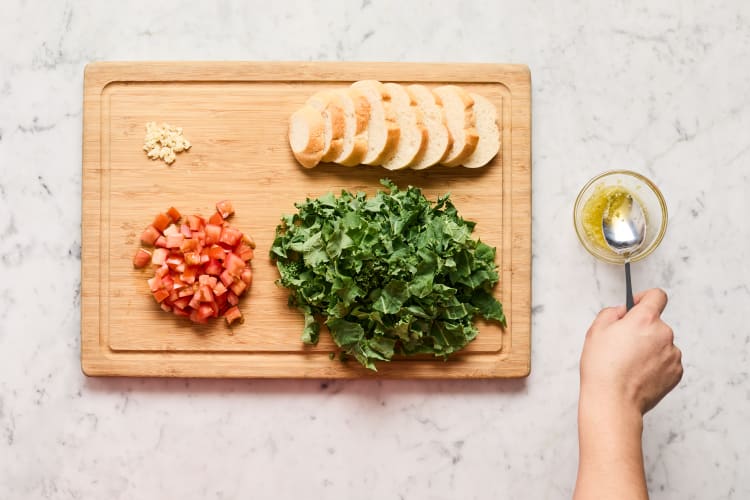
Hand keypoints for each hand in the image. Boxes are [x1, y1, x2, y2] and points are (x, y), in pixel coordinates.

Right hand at [579, 288, 682, 416]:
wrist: (613, 401)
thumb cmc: (602, 368)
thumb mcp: (596, 330)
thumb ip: (611, 312)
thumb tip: (623, 312)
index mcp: (645, 319)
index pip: (657, 296)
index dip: (644, 298)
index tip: (636, 307)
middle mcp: (664, 334)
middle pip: (656, 323)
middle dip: (641, 329)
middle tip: (622, 345)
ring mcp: (673, 354)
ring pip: (661, 343)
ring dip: (649, 348)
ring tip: (629, 364)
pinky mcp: (676, 373)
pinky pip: (666, 361)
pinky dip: (655, 364)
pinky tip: (638, 374)